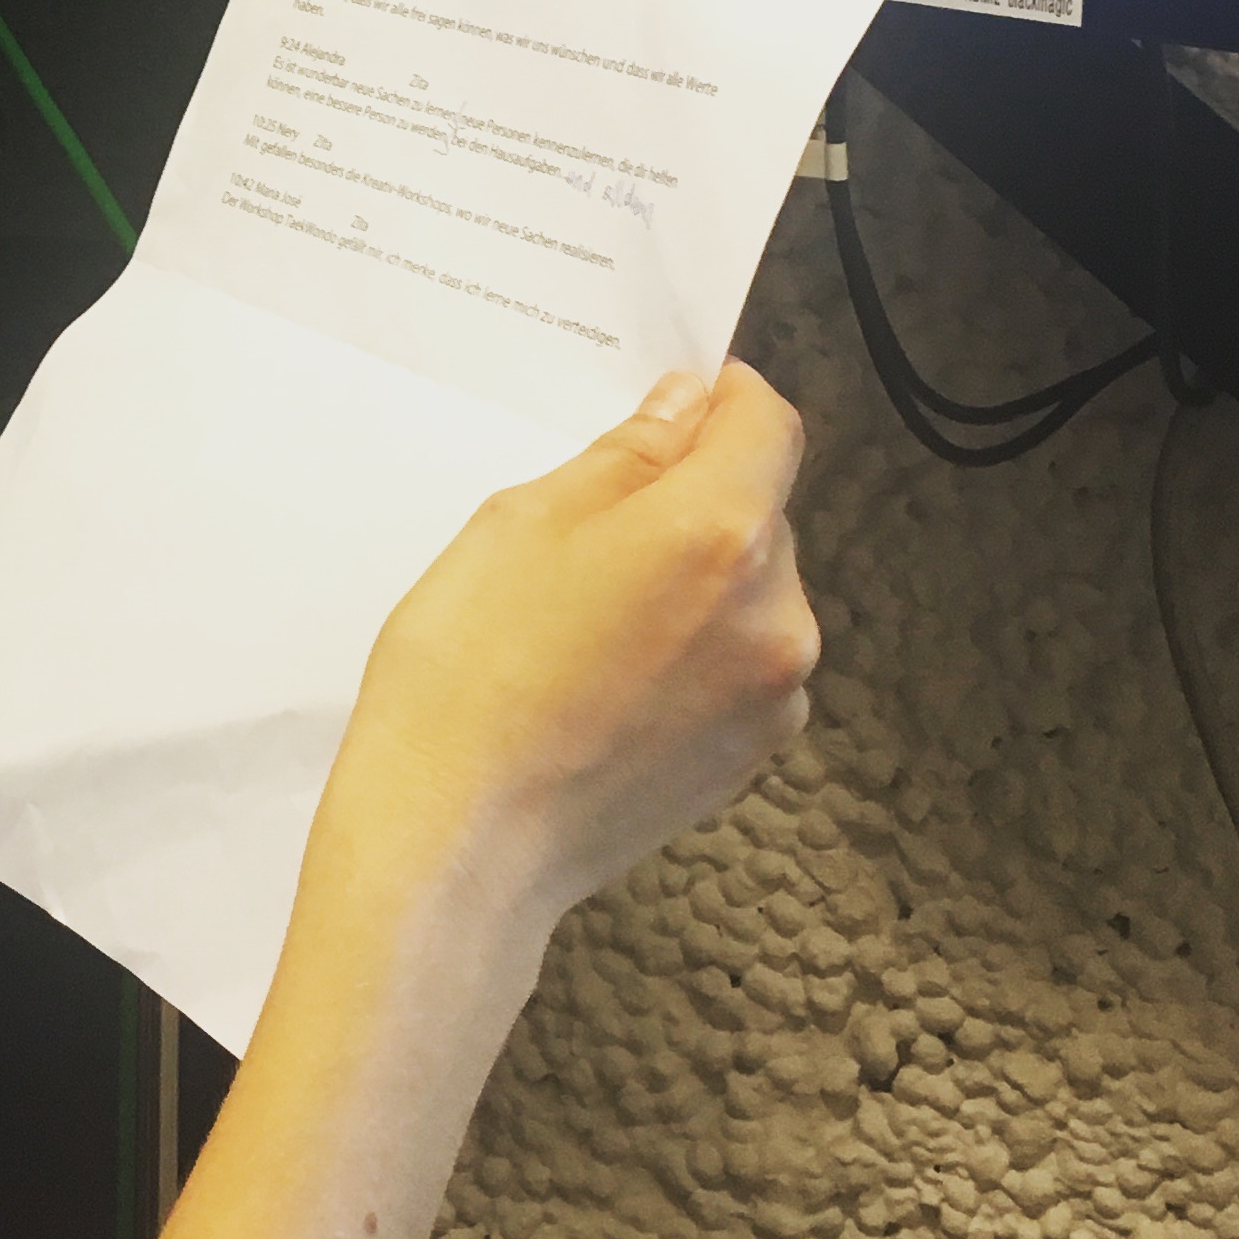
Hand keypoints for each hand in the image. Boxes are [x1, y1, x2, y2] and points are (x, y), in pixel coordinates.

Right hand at [311, 361, 814, 925]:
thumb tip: (684, 410)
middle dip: (694, 499)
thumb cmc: (468, 668)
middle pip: (761, 511)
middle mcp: (778, 612)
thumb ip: (622, 459)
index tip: (675, 400)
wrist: (461, 840)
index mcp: (719, 532)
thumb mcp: (521, 522)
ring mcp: (775, 696)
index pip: (766, 424)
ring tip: (590, 619)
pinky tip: (608, 678)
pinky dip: (695, 651)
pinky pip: (742, 666)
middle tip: (589, 529)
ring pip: (752, 593)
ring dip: (697, 580)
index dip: (723, 398)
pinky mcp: (755, 758)